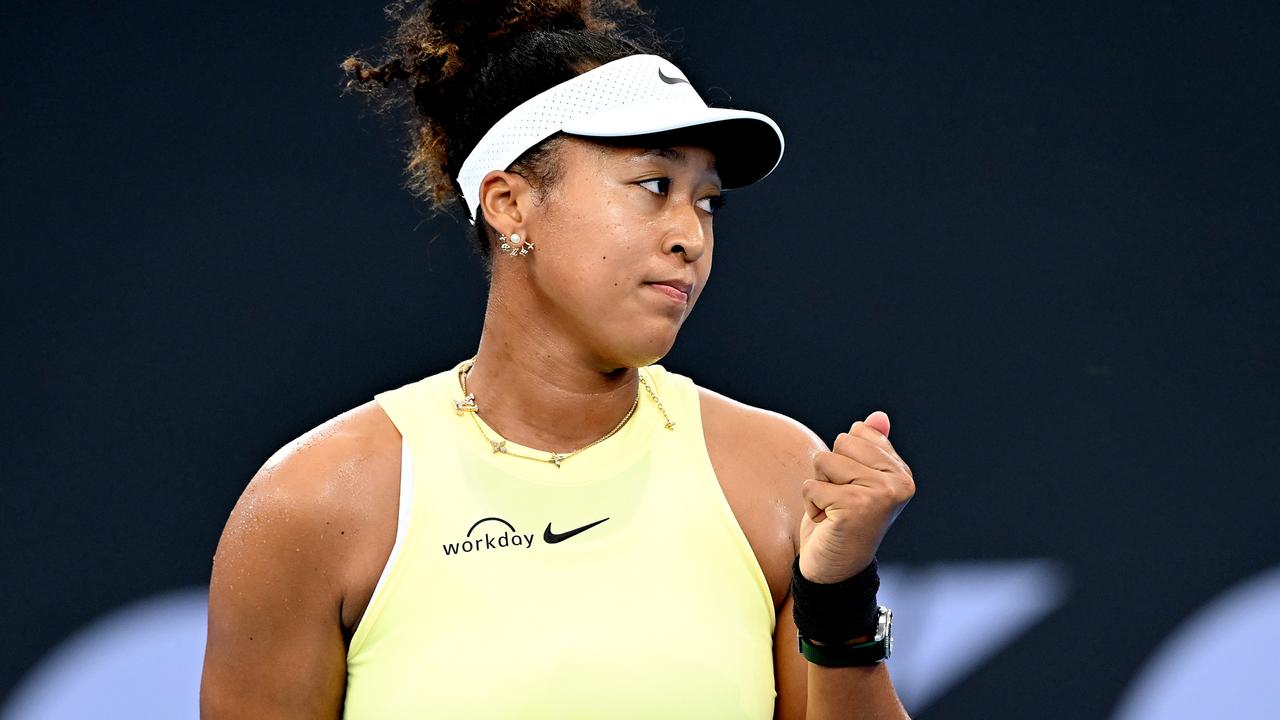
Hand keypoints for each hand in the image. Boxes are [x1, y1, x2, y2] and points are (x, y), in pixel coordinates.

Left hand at [799, 411, 914, 583]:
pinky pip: (812, 486)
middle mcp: (898, 483)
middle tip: (841, 503)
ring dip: (819, 488)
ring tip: (834, 512)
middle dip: (829, 472)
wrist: (834, 571)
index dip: (843, 460)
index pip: (857, 433)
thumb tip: (878, 416)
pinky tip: (828, 524)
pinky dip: (811, 506)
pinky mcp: (856, 506)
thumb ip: (870, 447)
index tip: (853, 490)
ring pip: (824, 461)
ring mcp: (880, 494)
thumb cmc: (841, 521)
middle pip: (841, 442)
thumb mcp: (855, 480)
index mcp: (901, 473)